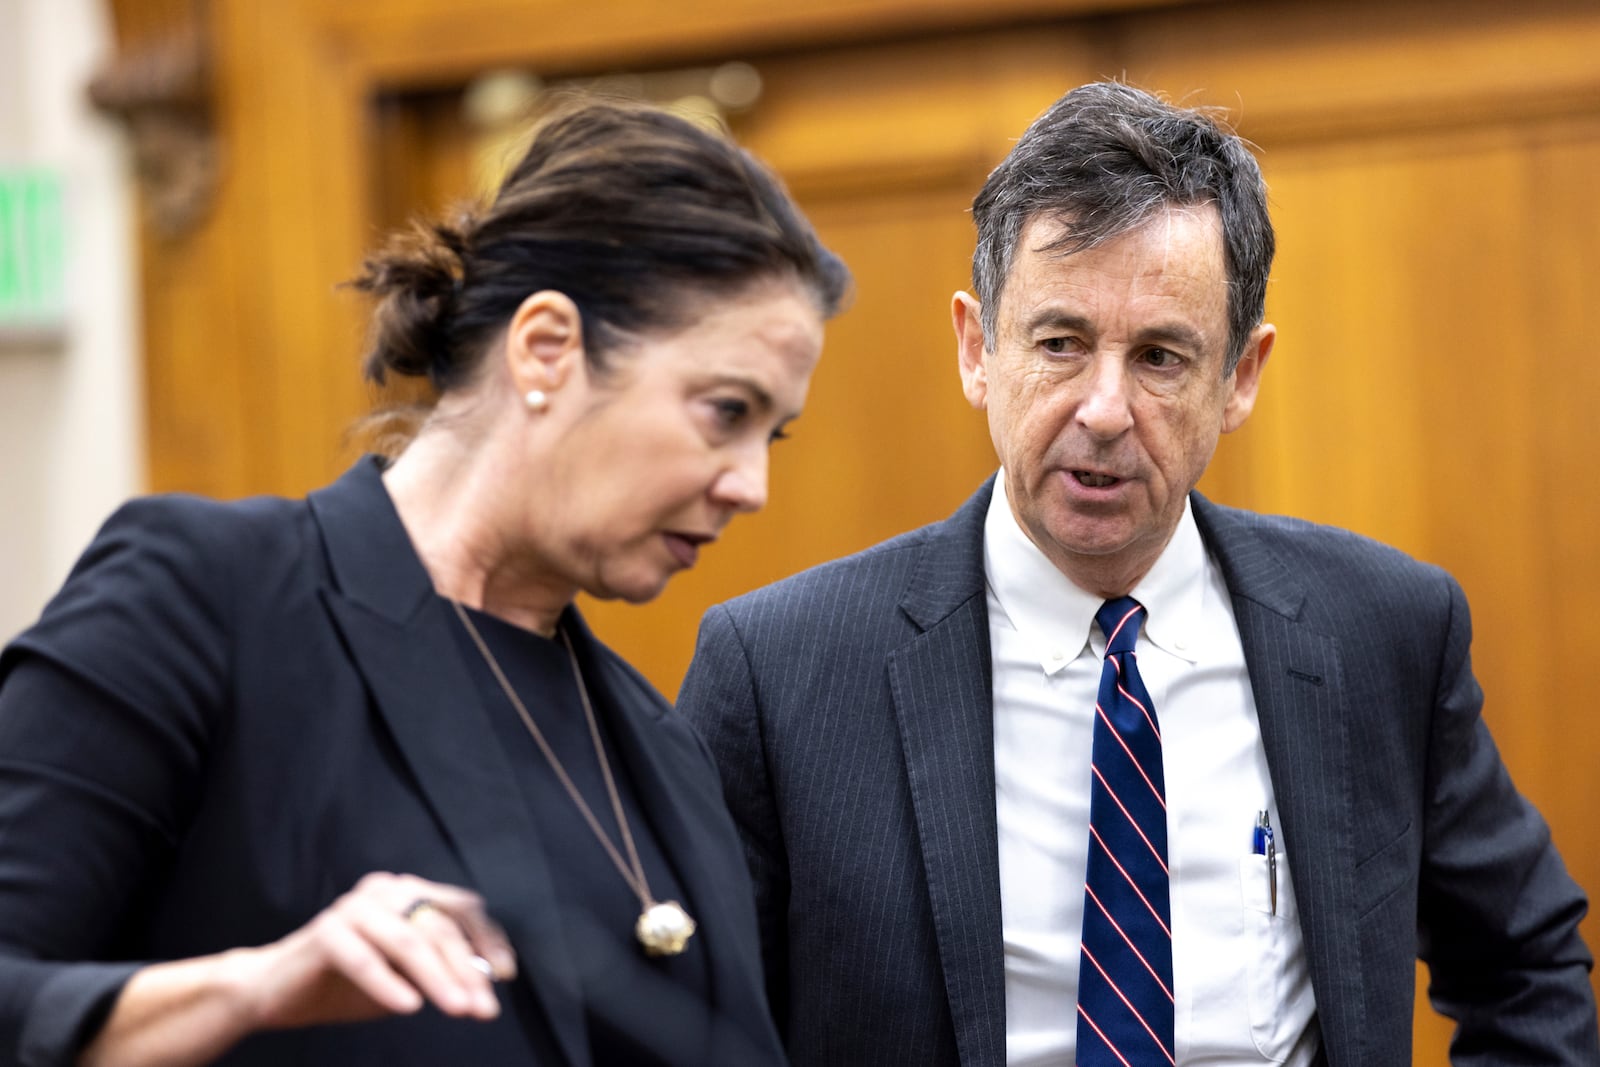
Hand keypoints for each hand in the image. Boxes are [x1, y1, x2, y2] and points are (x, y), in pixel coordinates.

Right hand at [232, 871, 517, 1030]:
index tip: (506, 975)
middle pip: (438, 927)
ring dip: (437, 978)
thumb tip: (488, 980)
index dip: (487, 940)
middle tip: (483, 1008)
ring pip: (408, 941)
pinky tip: (409, 1007)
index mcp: (408, 892)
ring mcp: (353, 907)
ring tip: (457, 1009)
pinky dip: (389, 984)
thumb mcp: (404, 975)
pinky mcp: (326, 932)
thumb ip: (440, 968)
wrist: (275, 991)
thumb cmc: (346, 982)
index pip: (461, 907)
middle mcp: (385, 890)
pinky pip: (365, 959)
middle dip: (466, 969)